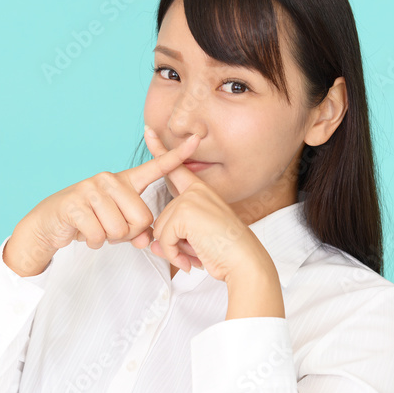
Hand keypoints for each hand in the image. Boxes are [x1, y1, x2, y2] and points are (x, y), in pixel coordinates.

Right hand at [21, 132, 201, 256]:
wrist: (50, 223)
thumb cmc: (90, 221)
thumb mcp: (118, 226)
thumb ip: (137, 231)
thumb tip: (147, 240)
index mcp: (125, 181)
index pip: (155, 167)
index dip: (177, 155)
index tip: (196, 139)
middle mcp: (109, 179)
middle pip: (141, 218)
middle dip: (128, 234)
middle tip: (110, 229)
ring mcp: (91, 189)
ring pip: (120, 229)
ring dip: (108, 239)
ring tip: (96, 228)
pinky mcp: (75, 203)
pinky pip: (99, 235)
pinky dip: (94, 242)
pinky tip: (84, 233)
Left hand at [142, 126, 269, 283]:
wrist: (245, 261)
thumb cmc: (226, 253)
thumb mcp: (195, 240)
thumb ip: (173, 237)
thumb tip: (153, 246)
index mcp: (201, 191)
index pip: (176, 168)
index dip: (160, 150)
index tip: (148, 131)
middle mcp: (195, 190)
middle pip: (162, 219)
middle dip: (174, 242)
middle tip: (199, 249)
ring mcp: (190, 198)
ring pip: (161, 230)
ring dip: (175, 250)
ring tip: (199, 253)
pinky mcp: (185, 211)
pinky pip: (163, 238)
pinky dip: (174, 254)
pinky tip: (192, 257)